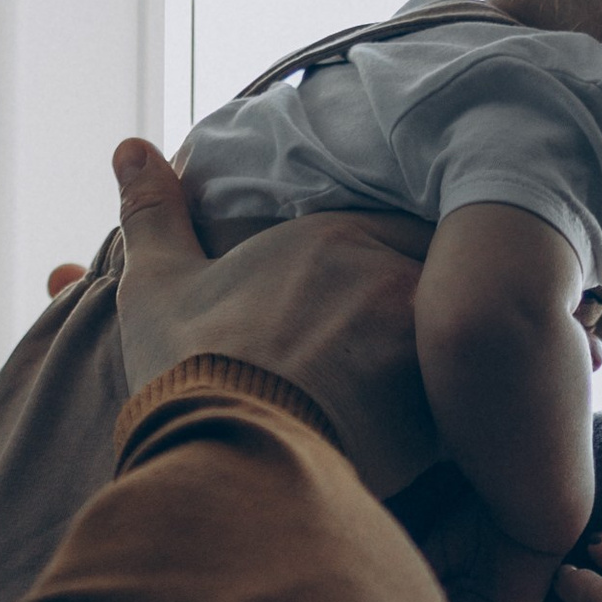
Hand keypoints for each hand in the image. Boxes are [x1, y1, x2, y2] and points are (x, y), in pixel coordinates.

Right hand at [108, 142, 441, 504]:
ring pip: (465, 344)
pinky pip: (471, 410)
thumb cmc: (189, 368)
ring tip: (423, 399)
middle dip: (433, 311)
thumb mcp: (159, 284)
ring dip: (450, 365)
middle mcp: (390, 278)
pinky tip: (428, 445)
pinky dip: (455, 423)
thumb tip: (130, 147)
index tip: (380, 299)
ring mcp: (421, 344)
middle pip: (445, 281)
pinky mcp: (439, 415)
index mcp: (335, 237)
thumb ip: (155, 212)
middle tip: (410, 351)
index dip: (399, 263)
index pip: (404, 229)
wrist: (220, 454)